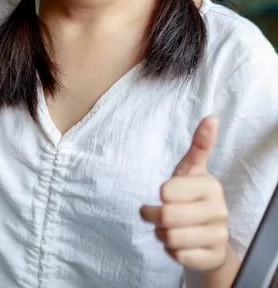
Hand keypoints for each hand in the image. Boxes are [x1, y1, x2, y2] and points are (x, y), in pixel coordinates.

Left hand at [140, 116, 228, 271]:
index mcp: (210, 185)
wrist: (210, 234)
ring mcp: (218, 235)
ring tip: (169, 227)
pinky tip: (180, 243)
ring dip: (162, 234)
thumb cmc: (192, 195)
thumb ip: (200, 145)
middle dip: (154, 217)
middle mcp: (219, 210)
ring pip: (171, 239)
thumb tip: (211, 117)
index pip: (167, 192)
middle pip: (167, 217)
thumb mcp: (191, 169)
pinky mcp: (213, 257)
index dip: (158, 196)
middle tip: (155, 214)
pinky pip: (179, 257)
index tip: (163, 194)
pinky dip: (171, 251)